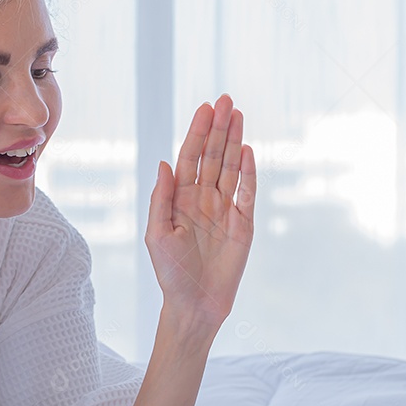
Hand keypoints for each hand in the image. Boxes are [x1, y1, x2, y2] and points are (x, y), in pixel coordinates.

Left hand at [145, 94, 255, 328]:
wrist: (195, 304)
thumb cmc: (170, 273)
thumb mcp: (157, 235)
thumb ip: (161, 199)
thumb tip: (164, 163)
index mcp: (180, 199)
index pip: (190, 158)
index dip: (198, 133)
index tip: (206, 108)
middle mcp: (203, 198)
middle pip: (213, 156)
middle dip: (218, 128)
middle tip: (226, 100)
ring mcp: (225, 209)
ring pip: (231, 168)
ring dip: (234, 141)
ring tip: (238, 115)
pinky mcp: (243, 224)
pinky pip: (246, 193)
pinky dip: (248, 172)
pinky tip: (247, 150)